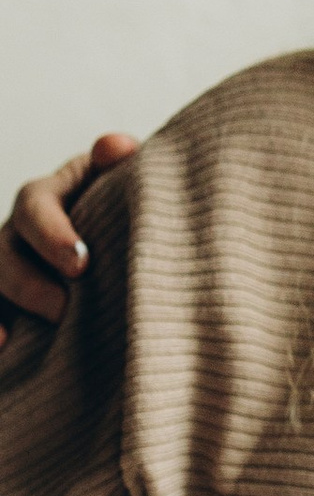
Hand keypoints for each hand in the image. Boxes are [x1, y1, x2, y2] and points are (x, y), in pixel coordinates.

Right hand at [0, 135, 139, 331]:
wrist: (112, 245)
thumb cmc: (115, 209)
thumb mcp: (114, 182)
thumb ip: (113, 165)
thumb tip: (120, 145)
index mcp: (42, 200)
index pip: (33, 206)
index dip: (52, 234)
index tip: (81, 264)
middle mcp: (14, 237)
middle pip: (4, 256)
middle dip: (29, 284)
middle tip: (63, 310)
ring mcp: (5, 273)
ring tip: (11, 340)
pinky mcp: (6, 306)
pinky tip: (1, 350)